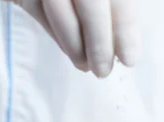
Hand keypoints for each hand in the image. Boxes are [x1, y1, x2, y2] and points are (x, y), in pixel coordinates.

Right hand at [9, 0, 140, 76]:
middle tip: (104, 71)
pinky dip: (52, 30)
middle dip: (98, 43)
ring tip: (86, 66)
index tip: (129, 59)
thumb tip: (124, 30)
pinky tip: (68, 47)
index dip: (124, 29)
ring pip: (55, 6)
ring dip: (72, 43)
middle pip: (89, 2)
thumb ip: (116, 0)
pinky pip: (34, 6)